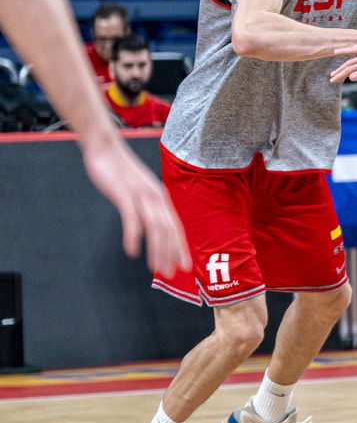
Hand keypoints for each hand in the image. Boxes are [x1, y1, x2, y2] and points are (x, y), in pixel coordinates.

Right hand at [81, 136, 190, 275]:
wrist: (105, 148)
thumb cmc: (121, 172)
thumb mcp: (139, 190)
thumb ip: (146, 207)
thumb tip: (152, 225)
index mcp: (161, 198)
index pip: (175, 227)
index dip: (181, 247)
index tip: (185, 266)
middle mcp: (155, 197)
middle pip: (168, 230)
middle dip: (171, 254)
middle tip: (170, 274)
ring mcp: (141, 195)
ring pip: (155, 227)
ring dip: (157, 250)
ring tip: (155, 269)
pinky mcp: (124, 193)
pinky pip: (132, 218)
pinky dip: (133, 236)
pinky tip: (132, 251)